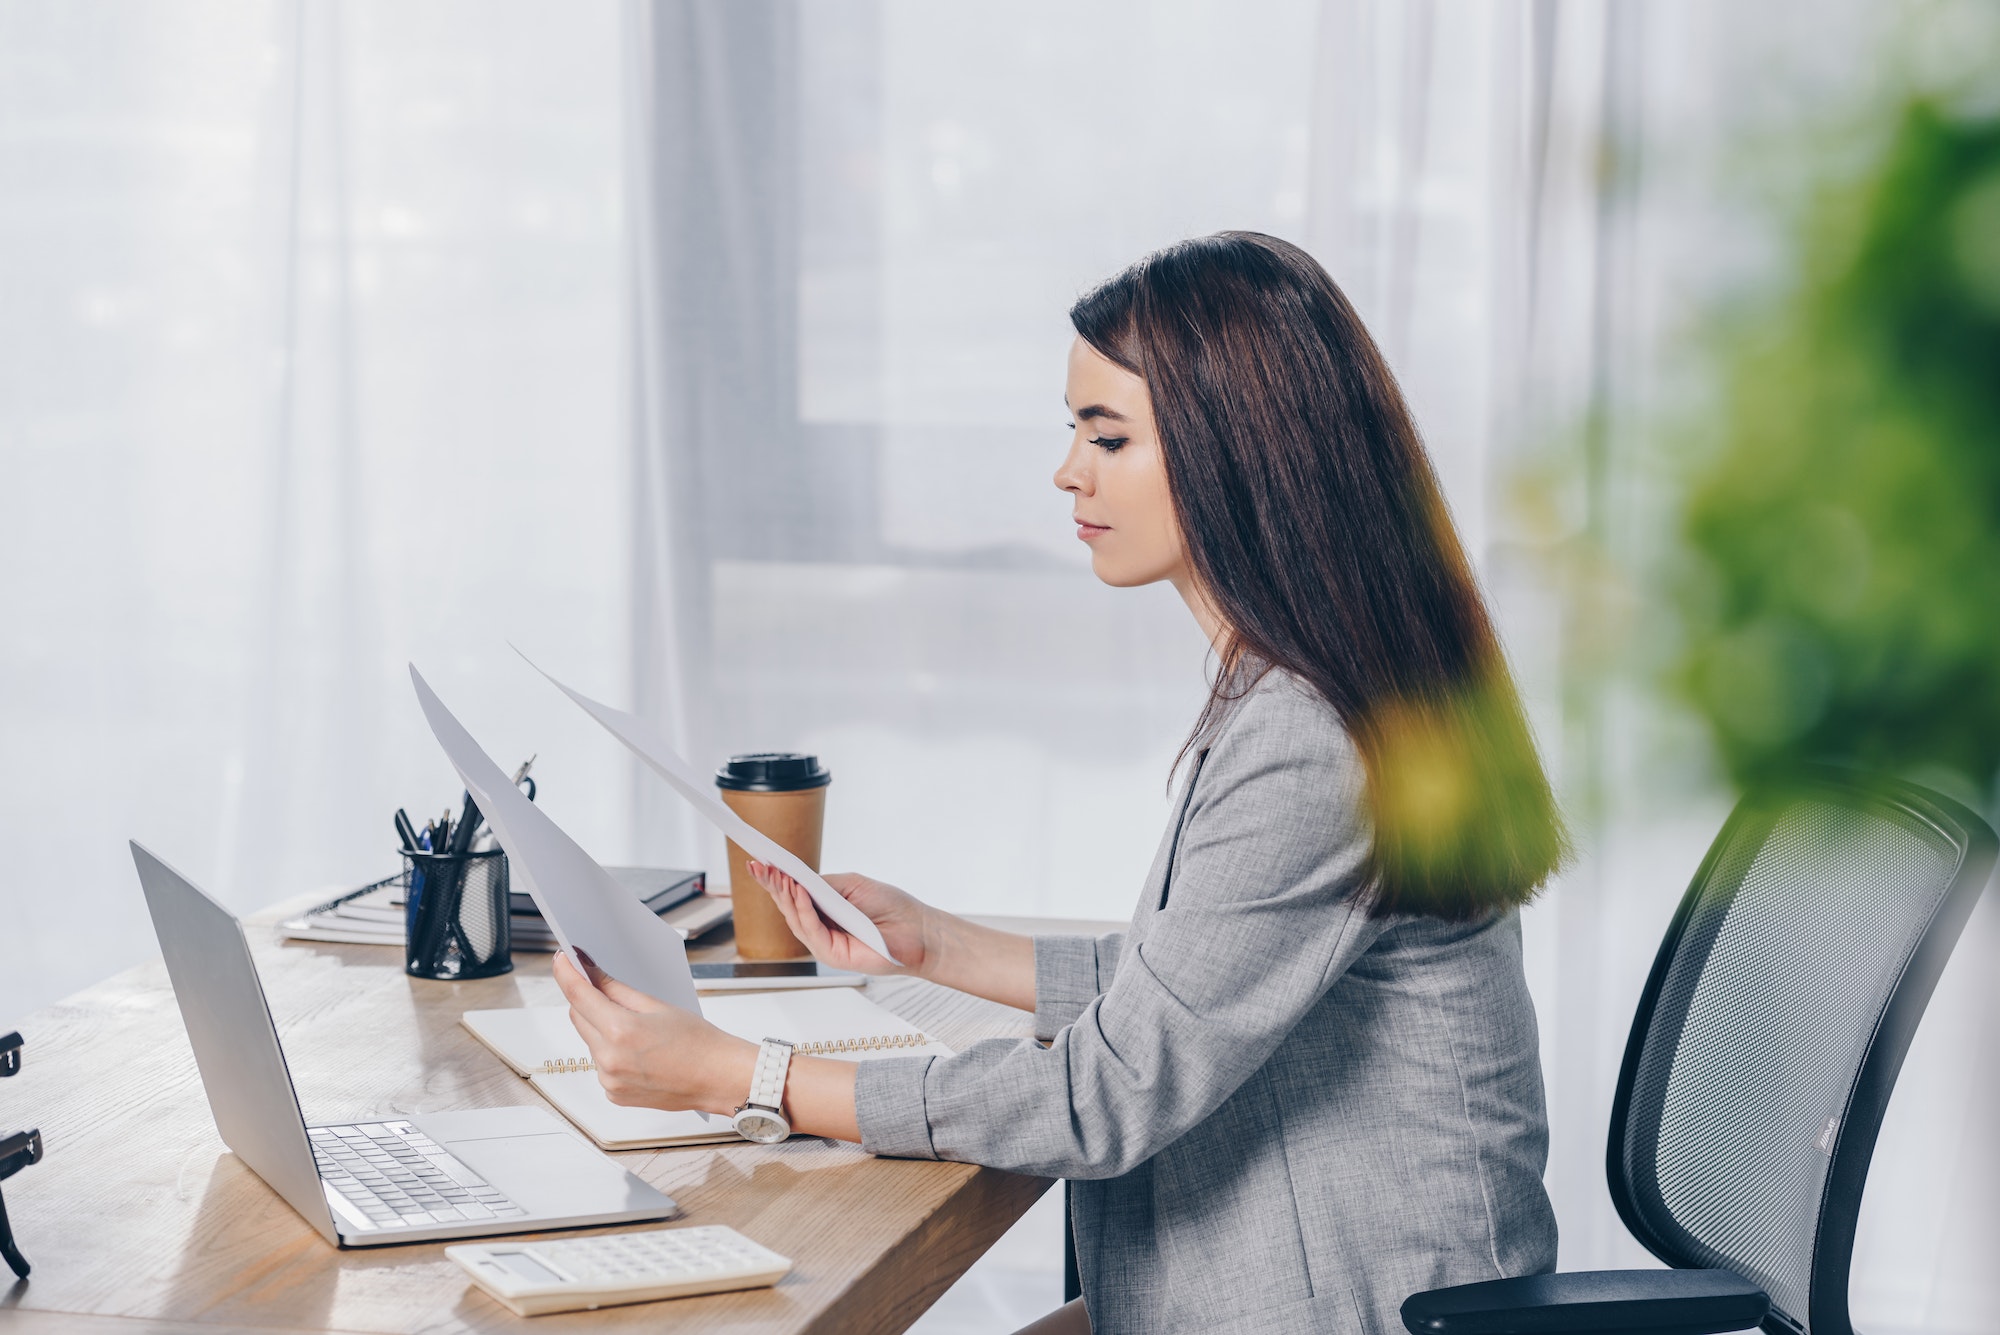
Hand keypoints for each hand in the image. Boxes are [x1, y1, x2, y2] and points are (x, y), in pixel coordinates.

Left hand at [551, 952, 753, 1113]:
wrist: (717, 1077)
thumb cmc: (698, 1042)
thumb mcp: (656, 1006)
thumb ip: (616, 989)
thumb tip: (591, 974)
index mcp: (621, 1031)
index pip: (579, 996)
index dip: (567, 974)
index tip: (561, 960)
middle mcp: (609, 1059)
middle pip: (579, 1017)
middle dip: (589, 1001)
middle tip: (609, 992)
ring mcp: (609, 1081)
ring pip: (589, 1041)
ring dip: (601, 1028)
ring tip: (639, 1032)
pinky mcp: (613, 1094)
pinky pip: (600, 1064)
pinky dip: (610, 1052)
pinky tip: (638, 1053)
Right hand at [746, 862, 931, 977]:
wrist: (916, 929)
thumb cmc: (890, 907)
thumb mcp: (851, 886)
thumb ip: (823, 885)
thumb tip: (796, 879)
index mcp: (824, 911)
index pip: (793, 895)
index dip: (774, 880)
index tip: (757, 863)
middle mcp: (820, 929)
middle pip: (788, 907)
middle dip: (773, 886)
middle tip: (759, 867)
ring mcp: (824, 944)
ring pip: (796, 919)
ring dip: (785, 895)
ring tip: (777, 875)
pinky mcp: (832, 956)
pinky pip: (812, 930)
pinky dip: (803, 910)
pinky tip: (798, 892)